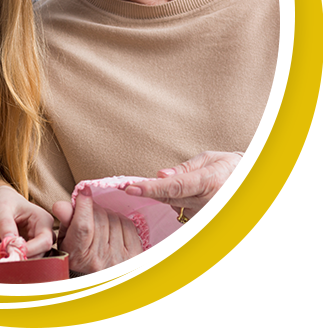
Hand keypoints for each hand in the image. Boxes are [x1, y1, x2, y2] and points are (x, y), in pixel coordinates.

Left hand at [0, 184, 54, 257]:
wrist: (3, 203)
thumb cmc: (5, 201)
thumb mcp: (1, 208)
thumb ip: (5, 223)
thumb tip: (9, 242)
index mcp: (43, 220)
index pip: (44, 241)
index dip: (30, 250)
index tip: (10, 252)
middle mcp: (45, 233)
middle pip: (40, 254)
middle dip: (19, 257)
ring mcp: (38, 243)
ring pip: (31, 260)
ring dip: (13, 260)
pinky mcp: (30, 250)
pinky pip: (23, 259)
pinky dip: (10, 259)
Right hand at [52, 187, 142, 273]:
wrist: (99, 281)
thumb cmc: (78, 257)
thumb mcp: (65, 241)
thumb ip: (65, 221)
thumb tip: (61, 204)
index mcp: (79, 257)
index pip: (83, 226)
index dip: (84, 205)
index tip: (84, 190)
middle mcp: (100, 260)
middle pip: (100, 218)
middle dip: (94, 208)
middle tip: (89, 211)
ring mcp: (119, 259)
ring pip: (114, 218)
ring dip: (107, 214)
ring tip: (100, 222)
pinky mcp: (134, 256)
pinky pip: (128, 225)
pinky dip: (120, 220)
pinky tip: (113, 226)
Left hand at [124, 151, 243, 217]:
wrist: (252, 184)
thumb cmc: (230, 167)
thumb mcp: (209, 159)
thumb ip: (184, 169)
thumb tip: (160, 175)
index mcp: (209, 182)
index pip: (173, 187)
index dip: (150, 188)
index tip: (130, 188)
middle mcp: (209, 202)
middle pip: (169, 199)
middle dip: (151, 192)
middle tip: (132, 186)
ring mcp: (208, 216)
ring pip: (175, 206)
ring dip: (169, 196)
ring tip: (188, 185)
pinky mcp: (206, 223)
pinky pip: (183, 213)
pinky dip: (180, 203)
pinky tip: (192, 195)